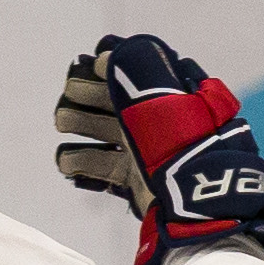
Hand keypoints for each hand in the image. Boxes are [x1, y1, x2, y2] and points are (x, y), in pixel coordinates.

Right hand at [54, 34, 263, 264]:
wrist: (202, 212)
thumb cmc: (186, 151)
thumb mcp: (163, 100)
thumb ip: (136, 70)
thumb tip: (108, 52)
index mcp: (176, 101)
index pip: (138, 77)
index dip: (108, 70)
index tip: (83, 67)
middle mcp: (164, 128)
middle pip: (117, 106)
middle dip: (87, 98)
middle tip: (66, 100)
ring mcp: (150, 158)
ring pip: (108, 136)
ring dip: (81, 126)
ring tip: (61, 124)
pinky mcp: (139, 186)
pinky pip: (107, 170)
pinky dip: (85, 163)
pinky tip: (66, 161)